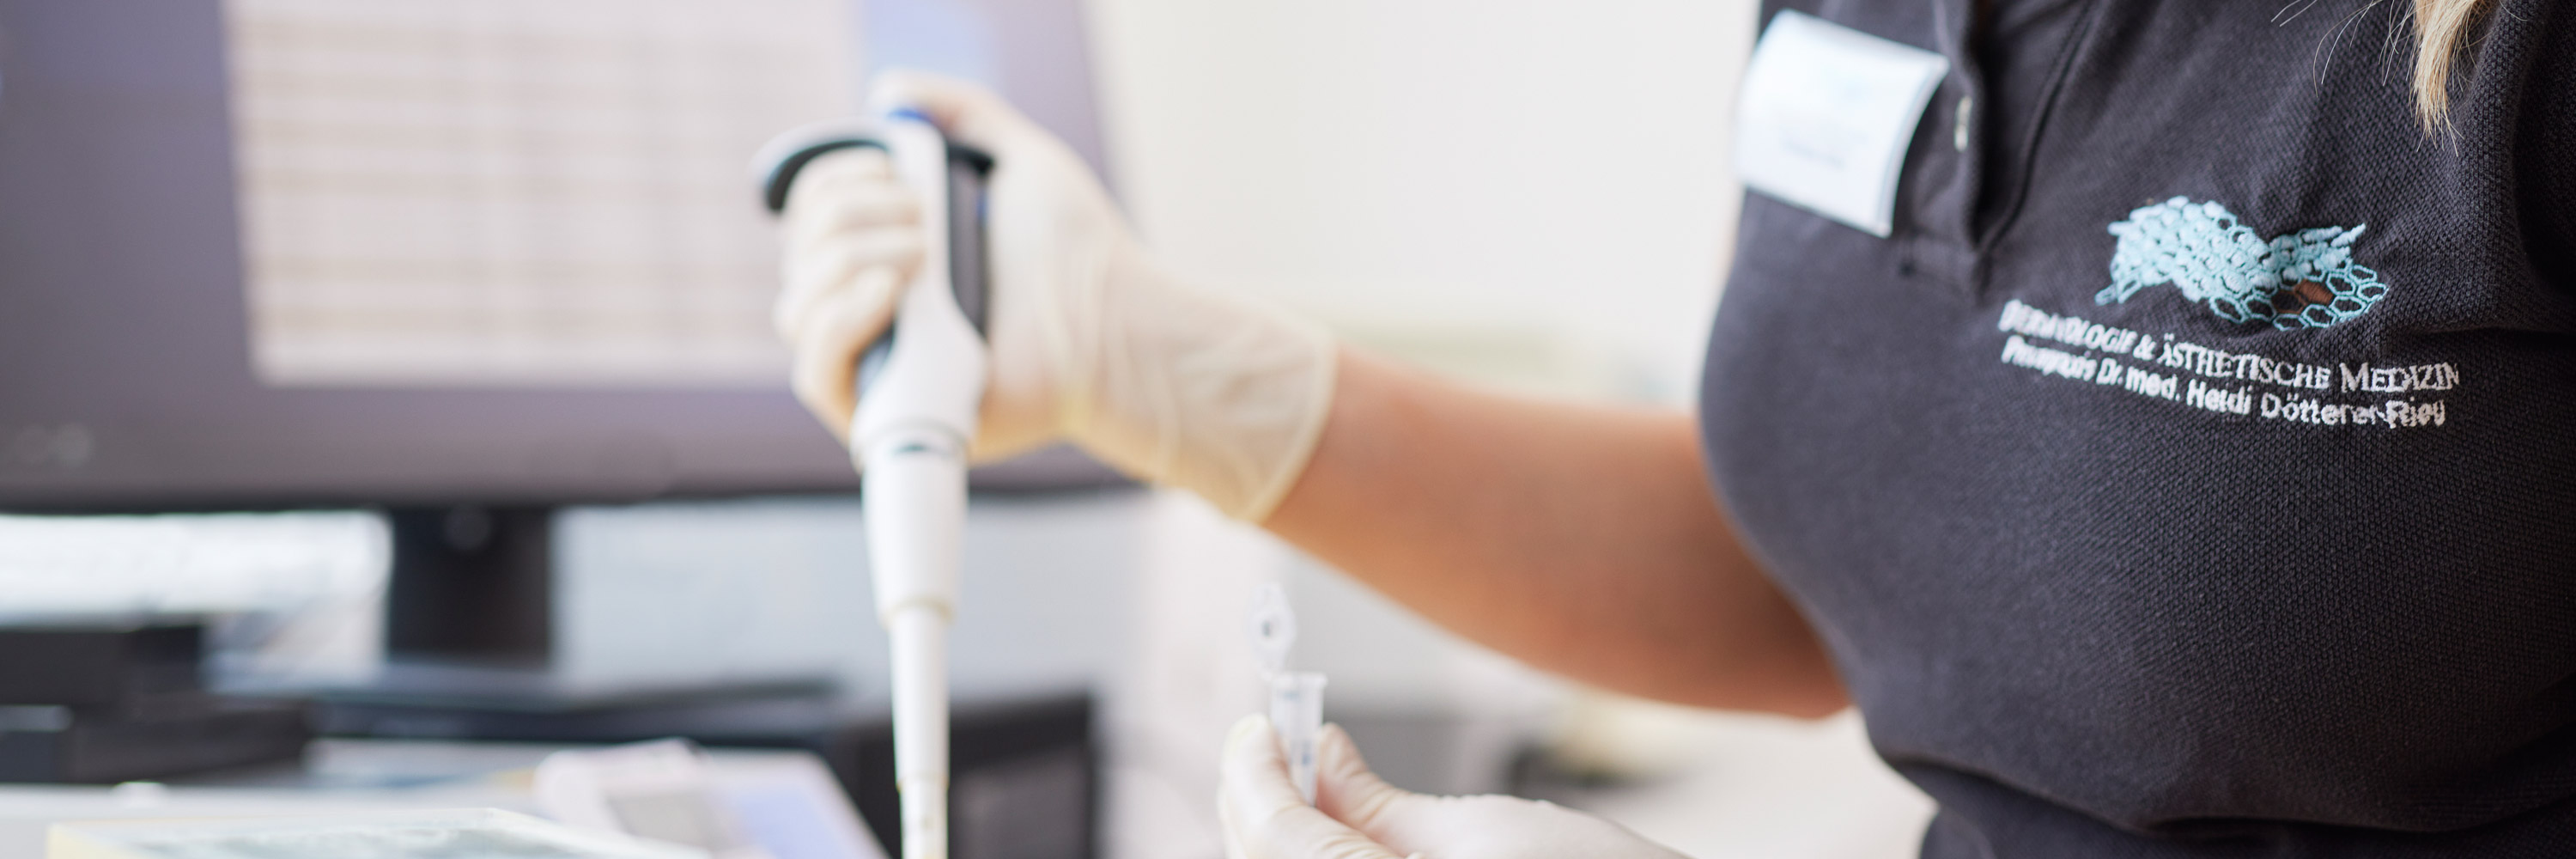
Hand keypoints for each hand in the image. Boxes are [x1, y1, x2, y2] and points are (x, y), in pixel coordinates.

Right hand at [773, 70, 1336, 519]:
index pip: (811, 218)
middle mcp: (876, 311)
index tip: (889, 169)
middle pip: (801, 255)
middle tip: (923, 221)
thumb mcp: (1022, 159)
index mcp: (892, 256)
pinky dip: (835, 324)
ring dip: (845, 261)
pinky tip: (883, 292)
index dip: (831, 182)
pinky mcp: (888, 415)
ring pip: (797, 309)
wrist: (1116, 328)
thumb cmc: (1081, 256)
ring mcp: (880, 365)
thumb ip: (963, 111)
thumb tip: (891, 90)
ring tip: (922, 257)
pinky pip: (815, 375)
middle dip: (851, 216)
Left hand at [1219, 715, 1690, 858]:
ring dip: (1285, 836)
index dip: (1254, 772)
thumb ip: (1375, 801)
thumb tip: (1321, 754)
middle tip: (1271, 743)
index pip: (1276, 837)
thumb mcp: (1481, 828)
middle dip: (1258, 805)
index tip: (1260, 726)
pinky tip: (1341, 825)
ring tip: (1306, 780)